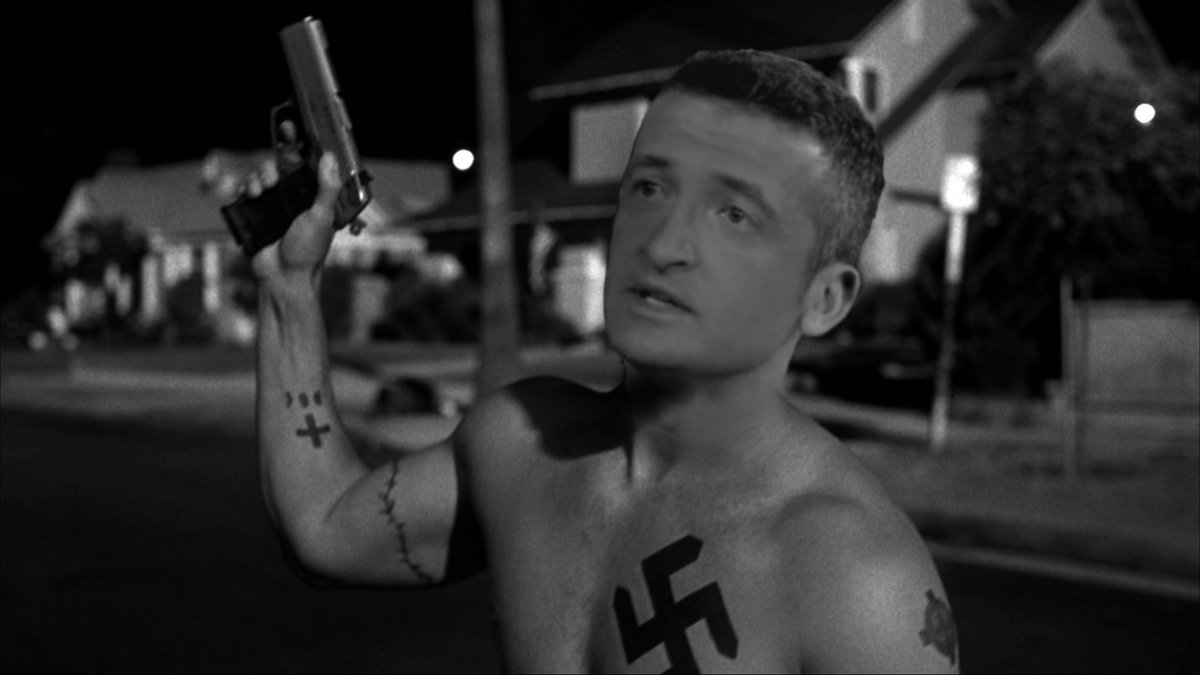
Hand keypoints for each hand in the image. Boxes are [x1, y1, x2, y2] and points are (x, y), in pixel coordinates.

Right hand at [243, 121, 342, 285]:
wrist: (283, 279)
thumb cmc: (308, 251)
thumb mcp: (322, 217)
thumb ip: (326, 188)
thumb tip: (329, 157)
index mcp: (315, 195)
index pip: (309, 162)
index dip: (301, 144)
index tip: (291, 126)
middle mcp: (295, 196)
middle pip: (281, 164)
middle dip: (275, 163)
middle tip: (273, 175)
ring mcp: (275, 203)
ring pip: (263, 174)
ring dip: (260, 177)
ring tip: (262, 191)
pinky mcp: (257, 212)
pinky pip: (247, 190)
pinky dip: (246, 188)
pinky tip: (251, 195)